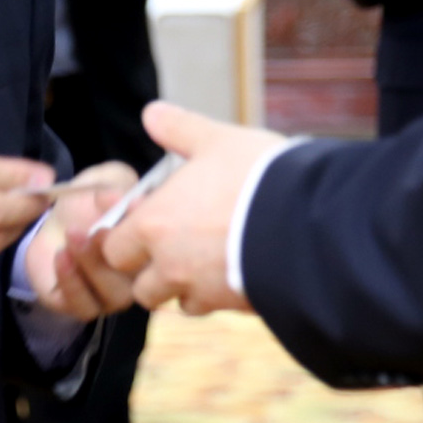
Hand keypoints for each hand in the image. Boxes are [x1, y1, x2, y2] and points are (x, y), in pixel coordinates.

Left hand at [23, 163, 140, 317]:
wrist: (57, 220)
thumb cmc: (91, 202)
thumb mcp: (105, 180)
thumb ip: (113, 185)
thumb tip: (115, 198)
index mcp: (153, 249)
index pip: (164, 249)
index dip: (149, 230)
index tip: (131, 207)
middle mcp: (139, 278)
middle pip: (141, 282)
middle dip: (118, 256)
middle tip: (97, 231)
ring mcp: (113, 295)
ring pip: (113, 296)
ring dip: (91, 266)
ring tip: (72, 237)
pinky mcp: (83, 304)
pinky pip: (84, 306)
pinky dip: (71, 282)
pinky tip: (61, 255)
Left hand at [99, 101, 288, 315]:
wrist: (308, 222)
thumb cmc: (258, 176)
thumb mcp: (217, 139)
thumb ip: (179, 128)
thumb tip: (151, 113)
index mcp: (154, 223)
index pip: (113, 247)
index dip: (127, 237)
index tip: (148, 223)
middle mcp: (169, 265)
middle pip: (140, 287)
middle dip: (150, 273)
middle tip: (172, 249)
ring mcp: (201, 291)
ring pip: (177, 302)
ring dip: (183, 289)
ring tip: (205, 263)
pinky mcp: (233, 307)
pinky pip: (214, 309)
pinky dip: (217, 296)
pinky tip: (234, 272)